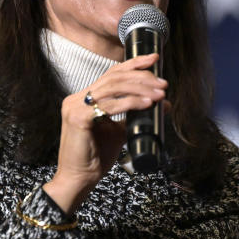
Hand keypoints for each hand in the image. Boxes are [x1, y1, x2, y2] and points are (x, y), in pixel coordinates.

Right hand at [43, 53, 166, 212]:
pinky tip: (147, 104)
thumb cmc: (96, 157)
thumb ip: (135, 115)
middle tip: (163, 83)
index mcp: (85, 98)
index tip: (154, 59)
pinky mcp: (78, 118)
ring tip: (160, 94)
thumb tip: (162, 103)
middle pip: (114, 77)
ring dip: (140, 89)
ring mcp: (75, 106)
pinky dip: (130, 103)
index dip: (133, 64)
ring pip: (113, 87)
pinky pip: (109, 105)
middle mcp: (77, 98)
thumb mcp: (119, 131)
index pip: (111, 74)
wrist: (79, 179)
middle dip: (142, 77)